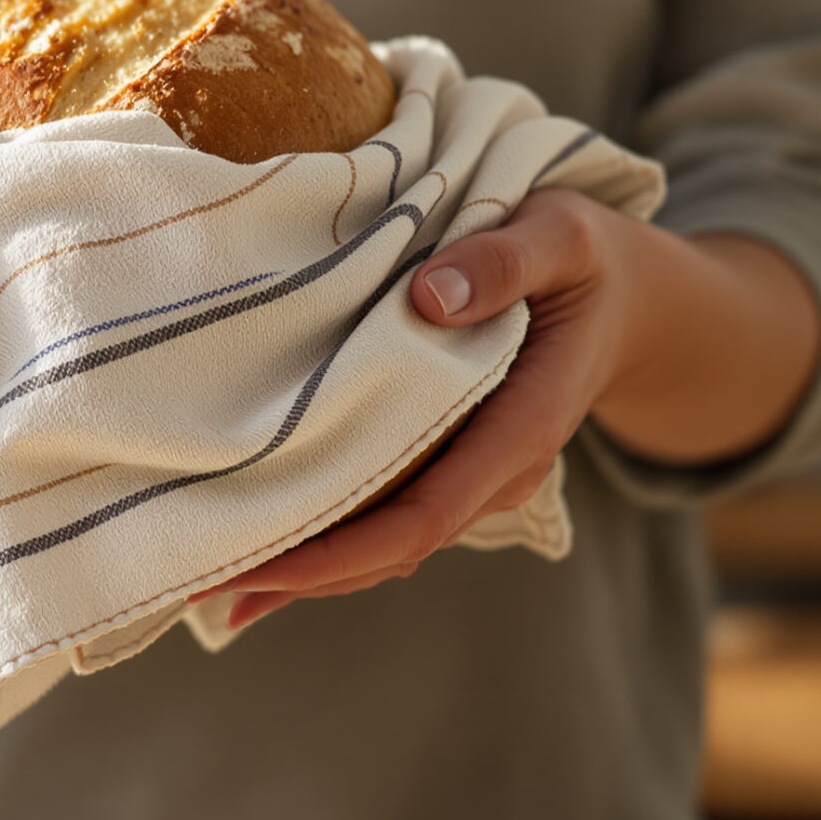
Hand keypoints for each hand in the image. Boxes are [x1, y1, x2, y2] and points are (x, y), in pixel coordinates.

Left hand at [207, 189, 641, 627]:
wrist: (628, 298)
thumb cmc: (585, 258)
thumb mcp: (560, 235)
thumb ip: (502, 261)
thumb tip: (429, 299)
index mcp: (523, 425)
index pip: (426, 513)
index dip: (342, 548)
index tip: (264, 564)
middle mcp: (496, 469)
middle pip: (391, 546)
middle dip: (299, 573)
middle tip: (193, 584)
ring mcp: (471, 471)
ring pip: (381, 540)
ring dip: (302, 564)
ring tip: (199, 582)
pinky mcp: (447, 458)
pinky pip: (382, 511)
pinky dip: (322, 535)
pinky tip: (254, 553)